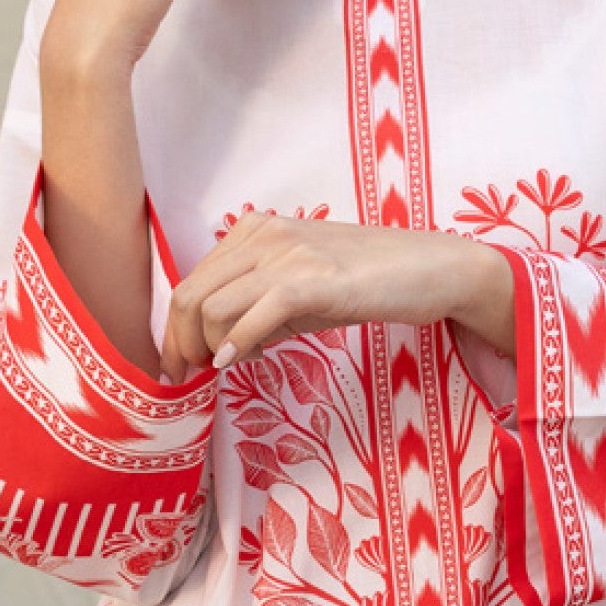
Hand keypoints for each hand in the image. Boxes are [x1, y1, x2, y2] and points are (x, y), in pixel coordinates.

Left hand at [160, 211, 514, 382]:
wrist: (431, 268)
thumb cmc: (369, 279)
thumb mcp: (304, 290)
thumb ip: (260, 309)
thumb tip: (220, 346)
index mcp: (256, 229)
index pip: (193, 280)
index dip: (174, 327)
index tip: (179, 362)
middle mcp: (265, 234)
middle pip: (191, 293)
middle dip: (177, 343)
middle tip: (185, 376)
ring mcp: (289, 253)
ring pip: (213, 305)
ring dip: (203, 348)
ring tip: (217, 370)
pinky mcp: (315, 280)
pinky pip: (254, 315)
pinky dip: (236, 344)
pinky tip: (236, 362)